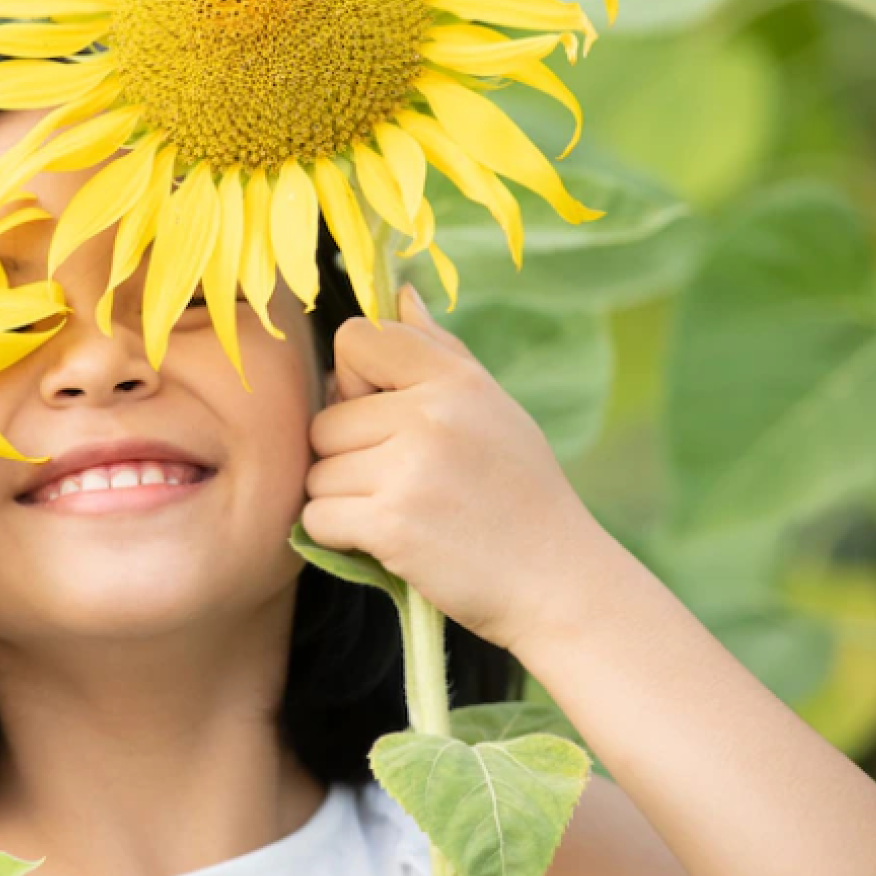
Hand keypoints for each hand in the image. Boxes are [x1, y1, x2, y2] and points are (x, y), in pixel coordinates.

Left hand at [300, 284, 615, 653]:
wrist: (558, 582)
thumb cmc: (520, 492)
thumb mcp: (493, 408)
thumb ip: (438, 350)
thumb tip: (397, 292)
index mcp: (455, 379)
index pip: (355, 339)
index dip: (354, 379)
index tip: (382, 413)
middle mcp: (431, 415)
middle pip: (326, 419)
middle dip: (348, 455)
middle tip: (406, 482)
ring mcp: (409, 470)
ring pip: (318, 473)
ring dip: (345, 499)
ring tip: (406, 512)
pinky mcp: (391, 524)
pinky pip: (317, 517)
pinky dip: (341, 536)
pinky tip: (390, 542)